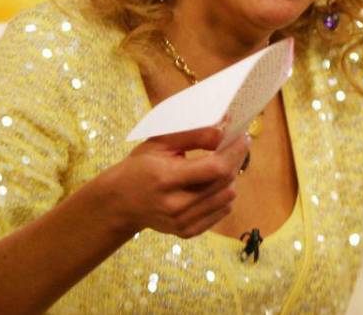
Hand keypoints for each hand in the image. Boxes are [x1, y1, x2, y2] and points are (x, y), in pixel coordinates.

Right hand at [96, 123, 249, 237]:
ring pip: (228, 198)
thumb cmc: (140, 167)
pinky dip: (224, 196)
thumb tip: (225, 130)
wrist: (119, 203)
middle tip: (235, 146)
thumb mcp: (160, 143)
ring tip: (221, 165)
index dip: (235, 152)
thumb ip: (194, 135)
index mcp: (166, 179)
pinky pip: (222, 212)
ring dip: (231, 178)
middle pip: (225, 183)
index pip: (216, 169)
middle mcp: (176, 205)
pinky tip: (212, 185)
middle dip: (236, 161)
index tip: (243, 137)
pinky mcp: (187, 232)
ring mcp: (182, 223)